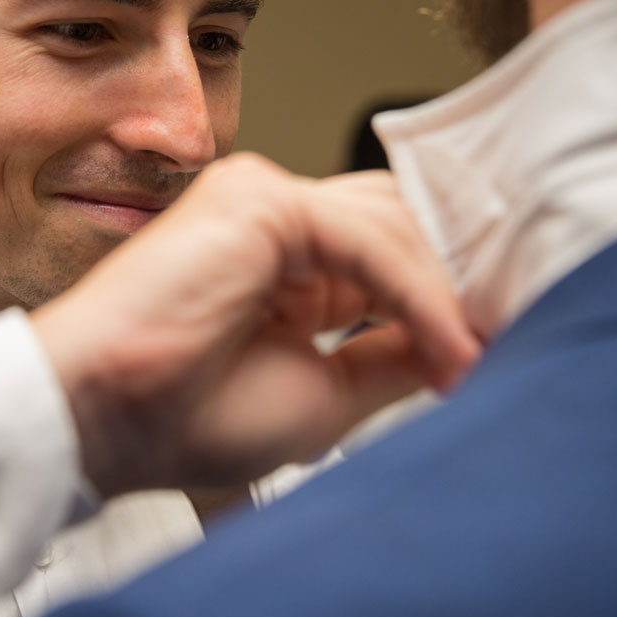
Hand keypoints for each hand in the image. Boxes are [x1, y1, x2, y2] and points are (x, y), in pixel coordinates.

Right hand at [31, 152, 480, 497]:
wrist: (105, 415)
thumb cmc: (187, 415)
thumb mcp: (324, 392)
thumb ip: (390, 354)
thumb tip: (464, 342)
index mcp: (289, 265)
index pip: (394, 251)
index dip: (450, 293)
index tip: (502, 341)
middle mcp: (278, 221)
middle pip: (401, 224)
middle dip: (460, 278)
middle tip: (511, 333)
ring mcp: (267, 201)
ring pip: (393, 226)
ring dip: (446, 294)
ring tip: (477, 357)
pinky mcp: (260, 200)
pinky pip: (365, 239)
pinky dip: (416, 293)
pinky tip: (445, 346)